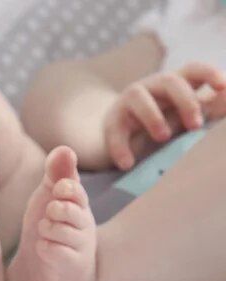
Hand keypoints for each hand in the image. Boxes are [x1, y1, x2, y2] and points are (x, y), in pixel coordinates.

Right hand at [104, 62, 225, 169]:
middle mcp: (150, 88)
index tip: (223, 86)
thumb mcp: (182, 118)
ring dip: (153, 117)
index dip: (208, 74)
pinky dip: (121, 148)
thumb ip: (209, 108)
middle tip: (195, 126)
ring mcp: (128, 102)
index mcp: (173, 86)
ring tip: (163, 138)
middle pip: (169, 81)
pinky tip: (128, 164)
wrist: (112, 141)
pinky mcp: (110, 121)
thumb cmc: (154, 128)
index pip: (192, 71)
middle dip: (185, 101)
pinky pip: (114, 131)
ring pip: (139, 98)